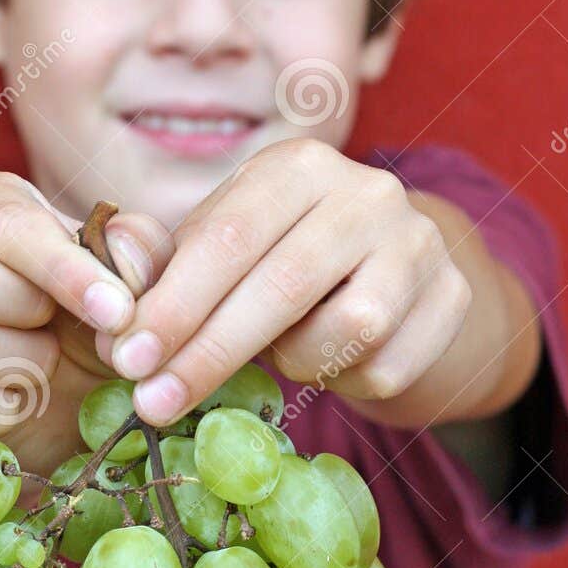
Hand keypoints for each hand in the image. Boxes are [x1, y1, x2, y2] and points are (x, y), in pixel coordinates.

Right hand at [0, 172, 170, 460]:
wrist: (50, 391)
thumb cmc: (83, 310)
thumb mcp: (123, 273)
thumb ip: (138, 252)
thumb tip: (125, 267)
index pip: (4, 224)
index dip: (64, 269)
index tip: (117, 311)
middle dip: (24, 310)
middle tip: (57, 328)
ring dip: (22, 366)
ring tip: (42, 362)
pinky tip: (16, 400)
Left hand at [97, 140, 471, 423]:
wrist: (400, 275)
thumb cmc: (285, 259)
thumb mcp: (224, 244)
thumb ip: (166, 257)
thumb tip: (114, 262)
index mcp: (299, 164)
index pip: (226, 237)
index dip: (172, 304)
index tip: (126, 358)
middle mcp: (368, 191)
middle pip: (280, 286)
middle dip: (207, 353)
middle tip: (153, 402)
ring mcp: (420, 244)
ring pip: (345, 330)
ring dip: (293, 361)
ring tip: (279, 354)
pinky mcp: (452, 301)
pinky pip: (384, 368)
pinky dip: (343, 381)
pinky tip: (333, 361)